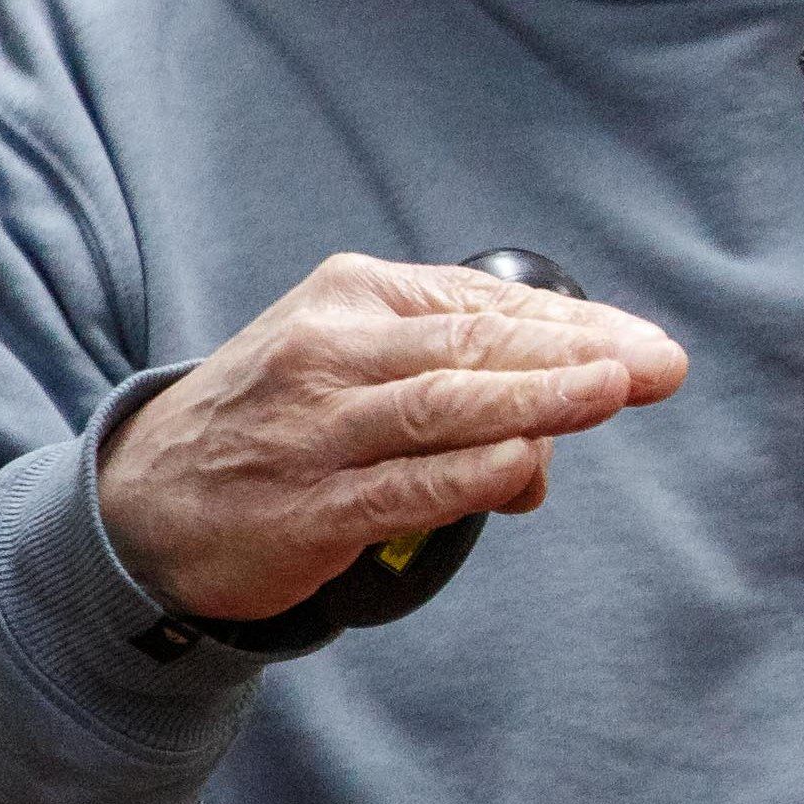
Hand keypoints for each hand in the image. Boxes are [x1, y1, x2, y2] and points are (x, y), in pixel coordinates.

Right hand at [97, 255, 687, 621]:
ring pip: (446, 404)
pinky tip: (530, 463)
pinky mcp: (310, 506)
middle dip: (580, 352)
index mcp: (351, 297)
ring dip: (540, 397)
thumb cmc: (276, 422)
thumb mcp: (349, 365)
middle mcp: (332, 352)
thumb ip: (454, 386)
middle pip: (475, 343)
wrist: (142, 502)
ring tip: (615, 391)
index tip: (648, 344)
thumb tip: (551, 443)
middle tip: (660, 365)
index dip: (576, 324)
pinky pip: (407, 485)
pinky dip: (474, 472)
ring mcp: (317, 429)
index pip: (482, 303)